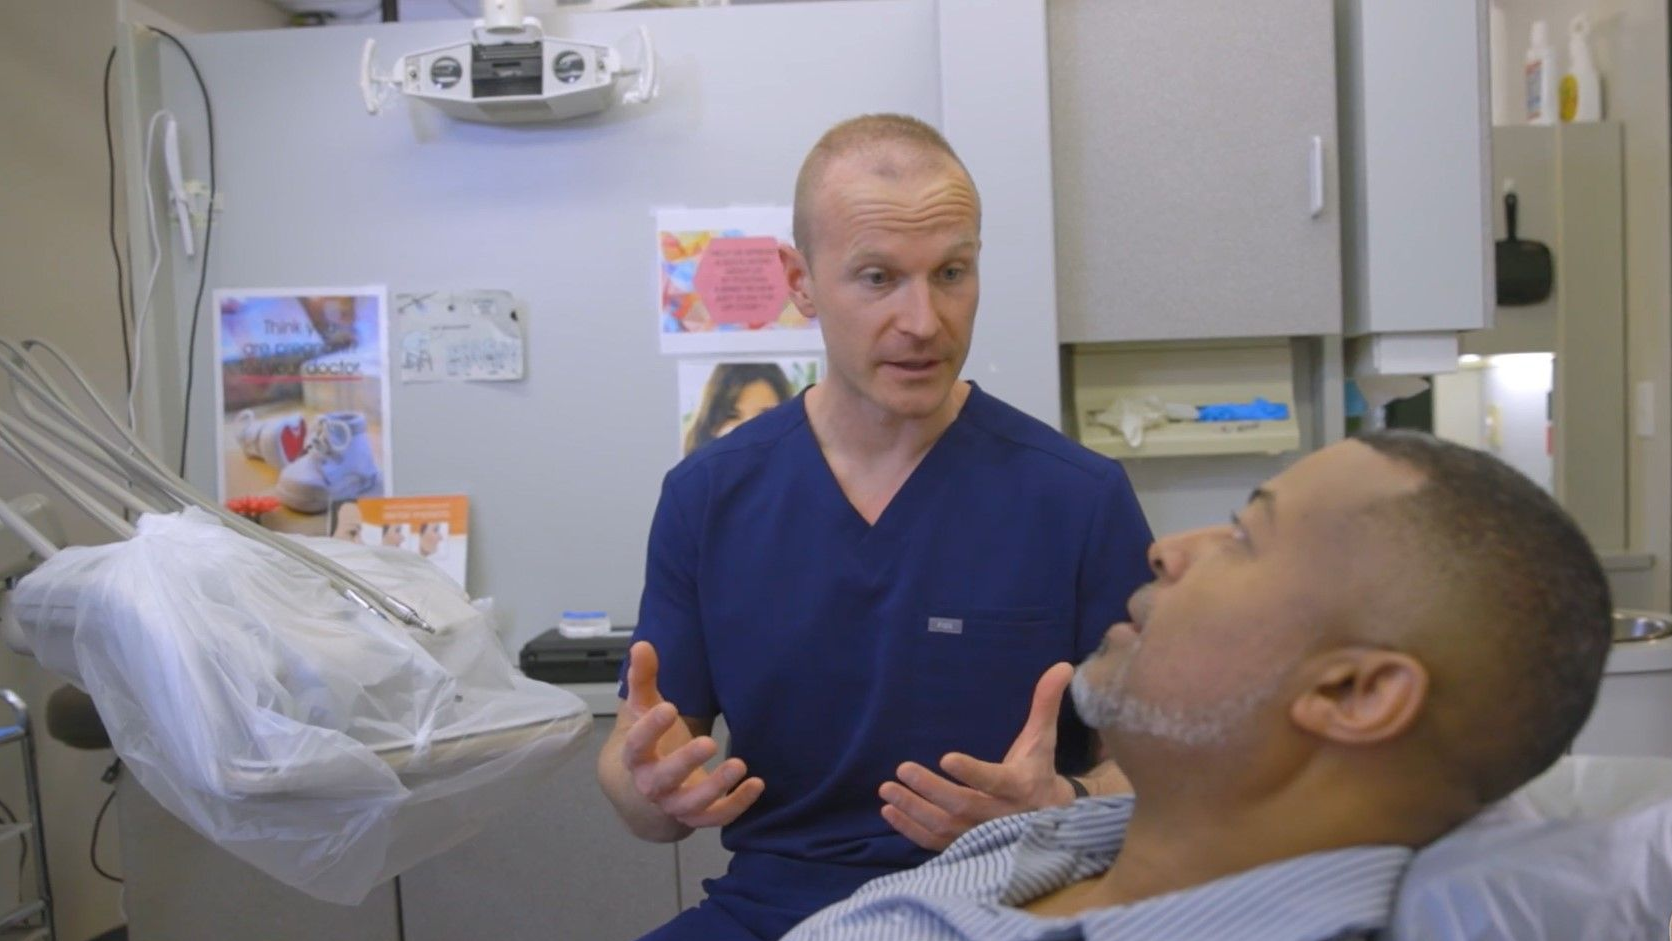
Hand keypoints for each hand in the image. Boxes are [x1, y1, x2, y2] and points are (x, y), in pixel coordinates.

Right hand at [620, 642, 764, 828]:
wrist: (645, 789)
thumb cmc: (650, 741)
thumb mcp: (643, 709)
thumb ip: (643, 679)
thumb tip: (642, 644)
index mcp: (635, 757)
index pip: (637, 745)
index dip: (651, 729)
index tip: (669, 708)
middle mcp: (652, 785)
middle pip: (663, 779)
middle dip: (685, 763)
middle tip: (708, 742)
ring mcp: (674, 804)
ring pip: (692, 804)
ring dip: (716, 787)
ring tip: (740, 764)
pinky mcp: (696, 816)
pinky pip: (716, 817)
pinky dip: (736, 805)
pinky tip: (756, 784)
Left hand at [880, 662, 1075, 850]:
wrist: (1047, 819)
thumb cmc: (1038, 770)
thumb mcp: (1043, 739)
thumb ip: (1046, 703)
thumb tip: (1063, 665)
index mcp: (1020, 785)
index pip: (994, 780)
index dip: (971, 772)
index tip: (945, 757)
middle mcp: (1001, 815)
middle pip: (963, 805)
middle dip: (930, 789)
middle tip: (903, 768)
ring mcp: (983, 835)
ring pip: (945, 827)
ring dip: (914, 809)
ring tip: (887, 789)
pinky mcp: (968, 847)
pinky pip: (936, 843)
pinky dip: (910, 829)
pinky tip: (890, 810)